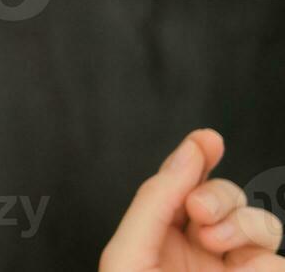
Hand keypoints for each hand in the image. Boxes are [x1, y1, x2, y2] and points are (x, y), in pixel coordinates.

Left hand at [101, 128, 283, 271]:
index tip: (208, 139)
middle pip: (227, 196)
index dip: (198, 156)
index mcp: (161, 236)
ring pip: (262, 224)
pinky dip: (264, 264)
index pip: (183, 186)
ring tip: (217, 245)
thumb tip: (189, 151)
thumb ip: (155, 202)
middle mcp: (201, 251)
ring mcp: (234, 268)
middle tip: (198, 212)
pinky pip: (280, 263)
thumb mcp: (129, 253)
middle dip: (218, 194)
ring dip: (245, 226)